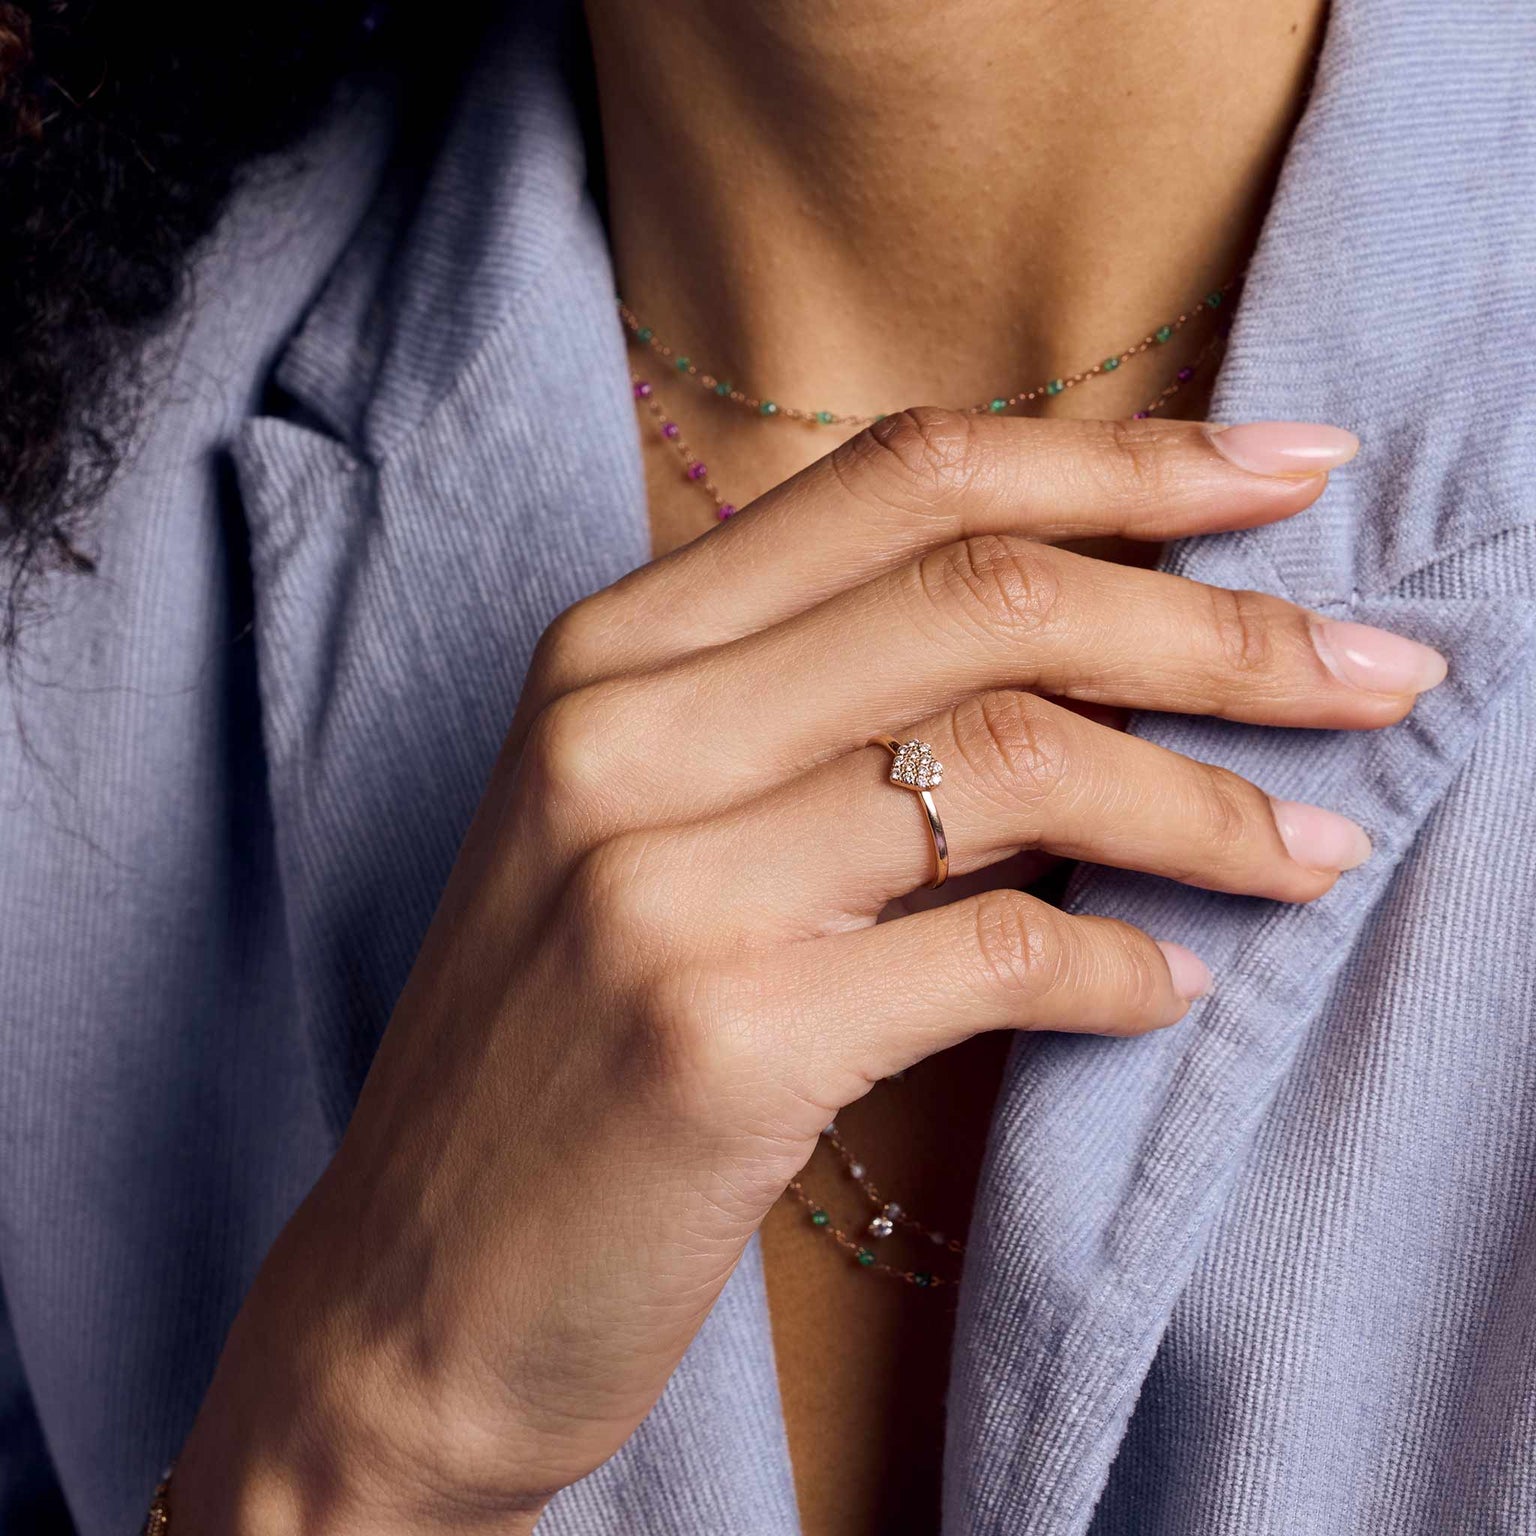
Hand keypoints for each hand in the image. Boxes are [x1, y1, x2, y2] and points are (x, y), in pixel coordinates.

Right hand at [173, 412, 1442, 1532]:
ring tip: (1314, 850)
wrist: (413, 1286)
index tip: (1291, 473)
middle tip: (1381, 668)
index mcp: (610, 649)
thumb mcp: (651, 828)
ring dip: (1208, 808)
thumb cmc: (558, 1045)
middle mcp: (621, 731)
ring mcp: (656, 878)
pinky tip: (1159, 993)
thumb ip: (815, 715)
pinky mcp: (713, 1037)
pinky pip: (992, 954)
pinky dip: (1115, 971)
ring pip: (1015, 761)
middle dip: (1224, 623)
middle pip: (990, 594)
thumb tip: (1086, 654)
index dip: (1125, 462)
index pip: (908, 478)